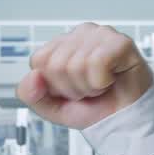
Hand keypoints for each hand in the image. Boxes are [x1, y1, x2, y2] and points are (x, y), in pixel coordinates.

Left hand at [15, 23, 153, 129]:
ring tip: (100, 86)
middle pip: (56, 65)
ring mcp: (100, 34)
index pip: (38, 61)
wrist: (123, 120)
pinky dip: (101, 82)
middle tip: (88, 89)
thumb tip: (32, 75)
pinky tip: (111, 80)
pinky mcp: (120, 42)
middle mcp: (79, 34)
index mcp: (60, 44)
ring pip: (76, 65)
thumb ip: (30, 94)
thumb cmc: (93, 107)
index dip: (53, 84)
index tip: (70, 89)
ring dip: (88, 87)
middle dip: (71, 88)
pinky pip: (96, 63)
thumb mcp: (51, 107)